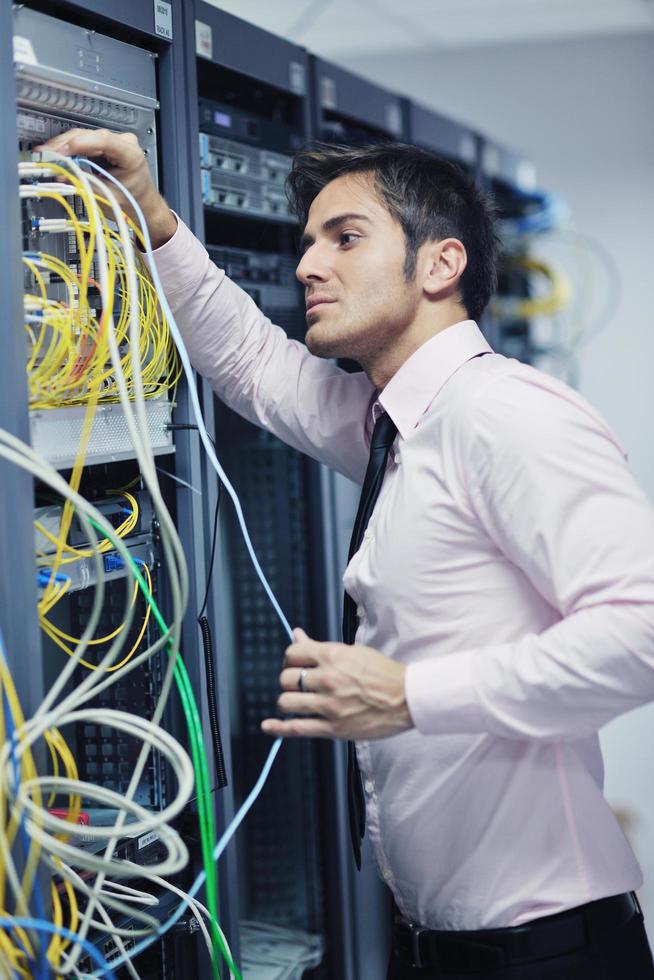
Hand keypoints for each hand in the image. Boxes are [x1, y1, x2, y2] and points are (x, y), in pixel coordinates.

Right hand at [34, 128, 176, 247]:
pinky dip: (70, 149)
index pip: (104, 140)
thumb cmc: (131, 201)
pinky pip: (85, 142)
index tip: (61, 150)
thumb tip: (61, 172)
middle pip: (89, 136)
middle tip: (46, 154)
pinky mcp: (106, 145)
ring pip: (84, 137)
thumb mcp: (107, 195)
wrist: (143, 204)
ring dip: (64, 146)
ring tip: (47, 155)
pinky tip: (57, 154)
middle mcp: (124, 142)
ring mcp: (115, 141)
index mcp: (131, 154)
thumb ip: (84, 182)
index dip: (80, 143)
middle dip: (65, 145)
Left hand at [261, 628, 413, 739]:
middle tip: (298, 684)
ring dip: (288, 701)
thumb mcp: (352, 652)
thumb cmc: (383, 673)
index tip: (294, 664)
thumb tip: (297, 635)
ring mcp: (329, 705)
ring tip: (296, 701)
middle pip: (286, 678)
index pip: (292, 653)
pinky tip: (268, 726)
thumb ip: (320, 646)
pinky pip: (297, 728)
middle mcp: (328, 679)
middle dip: (289, 681)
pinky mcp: (333, 728)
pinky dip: (278, 728)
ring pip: (287, 702)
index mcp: (333, 656)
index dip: (289, 659)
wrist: (407, 698)